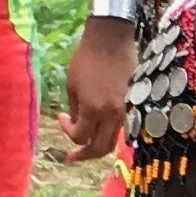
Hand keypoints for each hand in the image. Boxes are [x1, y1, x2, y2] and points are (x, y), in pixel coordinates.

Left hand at [61, 16, 133, 163]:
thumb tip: (77, 124)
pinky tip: (98, 129)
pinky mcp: (133, 104)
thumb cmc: (86, 59)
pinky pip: (120, 128)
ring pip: (112, 141)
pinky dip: (108, 133)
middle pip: (99, 148)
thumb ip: (76, 110)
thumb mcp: (72, 85)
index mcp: (94, 109)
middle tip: (71, 157)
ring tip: (84, 146)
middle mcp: (112, 115)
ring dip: (97, 145)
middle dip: (83, 155)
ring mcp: (126, 111)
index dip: (67, 131)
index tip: (62, 117)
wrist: (111, 39)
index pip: (80, 137)